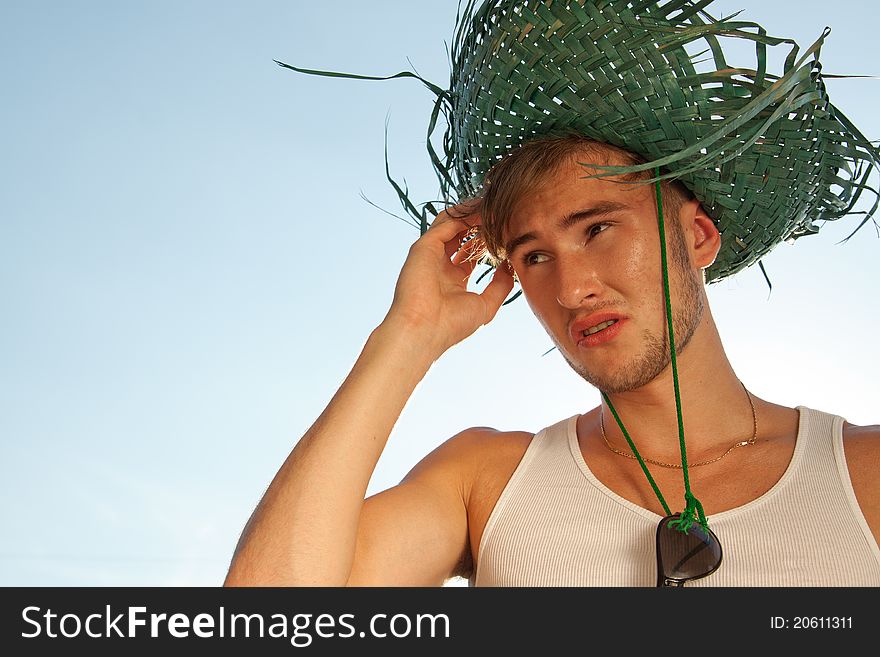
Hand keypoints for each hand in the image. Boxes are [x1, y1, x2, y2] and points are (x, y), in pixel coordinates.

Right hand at [382, 201, 514, 356]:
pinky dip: (464, 214)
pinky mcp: (424, 246)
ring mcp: (430, 254)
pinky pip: (446, 222)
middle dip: (480, 224)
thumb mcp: (485, 305)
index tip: (505, 234)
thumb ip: (500, 285)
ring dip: (472, 213)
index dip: (487, 242)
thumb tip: (510, 266)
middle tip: (501, 214)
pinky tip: (483, 211)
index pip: (470, 253)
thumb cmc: (451, 325)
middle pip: (461, 235)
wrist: (423, 330)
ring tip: (493, 206)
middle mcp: (440, 264)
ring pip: (451, 223)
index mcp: (452, 280)